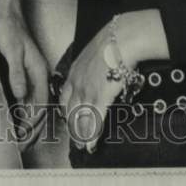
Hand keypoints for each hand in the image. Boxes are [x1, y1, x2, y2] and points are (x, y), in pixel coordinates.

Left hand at [0, 5, 50, 149]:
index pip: (40, 104)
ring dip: (30, 125)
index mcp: (40, 72)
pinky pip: (30, 99)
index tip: (22, 136)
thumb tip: (20, 95)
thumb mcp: (12, 51)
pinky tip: (19, 121)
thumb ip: (17, 73)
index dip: (32, 122)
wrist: (9, 15)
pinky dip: (26, 114)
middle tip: (21, 146)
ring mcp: (35, 76)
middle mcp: (40, 76)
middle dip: (33, 130)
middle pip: (41, 109)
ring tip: (21, 141)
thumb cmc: (11, 30)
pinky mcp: (27, 75)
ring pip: (36, 106)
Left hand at [60, 21, 129, 153]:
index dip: (66, 112)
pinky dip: (92, 135)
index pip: (64, 98)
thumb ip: (92, 64)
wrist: (121, 39)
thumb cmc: (112, 42)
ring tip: (83, 146)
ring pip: (80, 119)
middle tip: (76, 139)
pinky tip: (91, 144)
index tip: (69, 120)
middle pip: (70, 112)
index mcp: (75, 73)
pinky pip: (94, 121)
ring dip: (81, 135)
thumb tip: (98, 68)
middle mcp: (77, 84)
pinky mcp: (101, 98)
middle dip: (72, 128)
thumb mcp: (94, 52)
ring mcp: (88, 92)